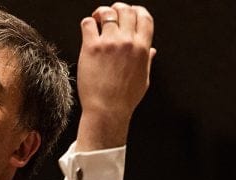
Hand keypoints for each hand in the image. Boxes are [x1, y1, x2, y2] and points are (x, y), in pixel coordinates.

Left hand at [75, 2, 155, 150]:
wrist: (107, 109)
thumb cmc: (125, 98)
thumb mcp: (144, 79)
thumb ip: (148, 61)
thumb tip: (152, 50)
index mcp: (143, 47)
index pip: (144, 16)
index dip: (136, 10)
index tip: (129, 13)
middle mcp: (127, 42)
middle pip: (126, 10)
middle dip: (117, 9)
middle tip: (109, 15)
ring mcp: (109, 43)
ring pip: (107, 13)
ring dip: (101, 13)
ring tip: (97, 20)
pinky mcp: (92, 48)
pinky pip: (88, 23)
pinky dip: (87, 23)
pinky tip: (87, 29)